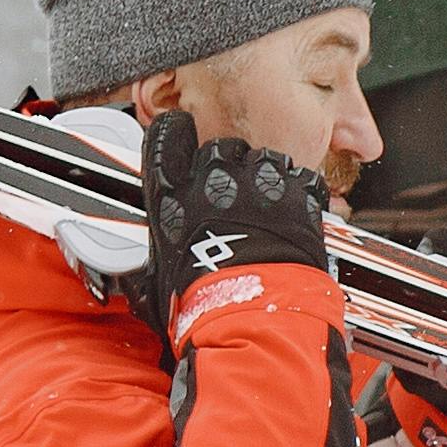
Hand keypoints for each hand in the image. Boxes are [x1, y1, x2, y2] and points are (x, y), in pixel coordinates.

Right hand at [142, 107, 332, 293]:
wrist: (255, 312)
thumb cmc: (206, 301)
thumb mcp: (161, 276)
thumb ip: (158, 253)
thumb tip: (146, 272)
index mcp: (174, 195)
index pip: (169, 137)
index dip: (178, 133)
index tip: (183, 134)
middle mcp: (216, 180)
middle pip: (221, 147)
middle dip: (227, 164)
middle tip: (232, 193)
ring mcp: (260, 184)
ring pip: (263, 157)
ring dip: (264, 176)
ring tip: (266, 206)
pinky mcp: (297, 195)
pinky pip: (300, 178)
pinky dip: (299, 192)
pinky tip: (294, 212)